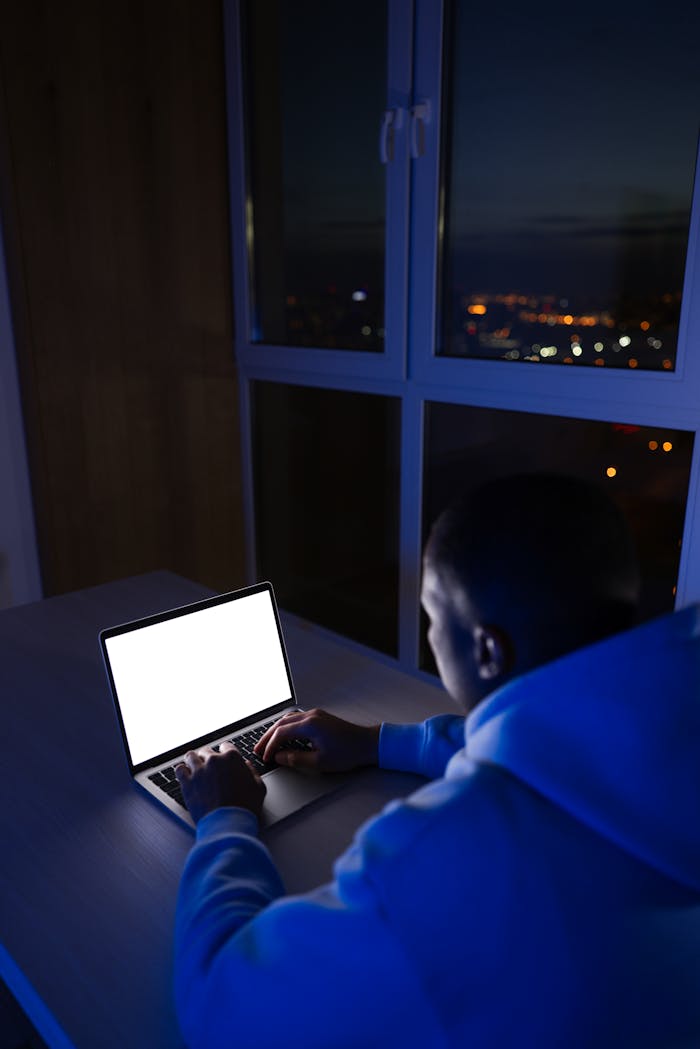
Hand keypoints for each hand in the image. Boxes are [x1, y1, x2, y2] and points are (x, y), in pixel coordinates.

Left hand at [175, 742, 265, 823]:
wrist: (228, 823)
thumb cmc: (245, 807)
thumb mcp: (258, 787)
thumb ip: (252, 772)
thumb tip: (247, 765)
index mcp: (232, 758)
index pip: (226, 746)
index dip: (225, 752)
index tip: (223, 757)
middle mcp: (214, 760)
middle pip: (206, 751)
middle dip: (208, 757)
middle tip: (209, 765)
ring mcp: (199, 771)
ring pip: (190, 756)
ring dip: (193, 760)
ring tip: (194, 766)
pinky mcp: (187, 783)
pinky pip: (179, 769)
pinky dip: (182, 770)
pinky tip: (185, 774)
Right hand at [254, 708, 379, 773]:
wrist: (367, 743)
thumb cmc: (348, 753)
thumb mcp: (320, 762)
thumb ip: (296, 759)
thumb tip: (279, 757)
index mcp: (310, 725)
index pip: (281, 733)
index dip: (270, 746)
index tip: (265, 757)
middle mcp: (311, 716)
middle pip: (281, 723)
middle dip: (268, 736)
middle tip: (258, 748)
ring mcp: (316, 714)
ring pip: (288, 719)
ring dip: (276, 730)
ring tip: (267, 742)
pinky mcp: (320, 717)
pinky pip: (296, 719)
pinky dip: (286, 727)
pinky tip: (284, 735)